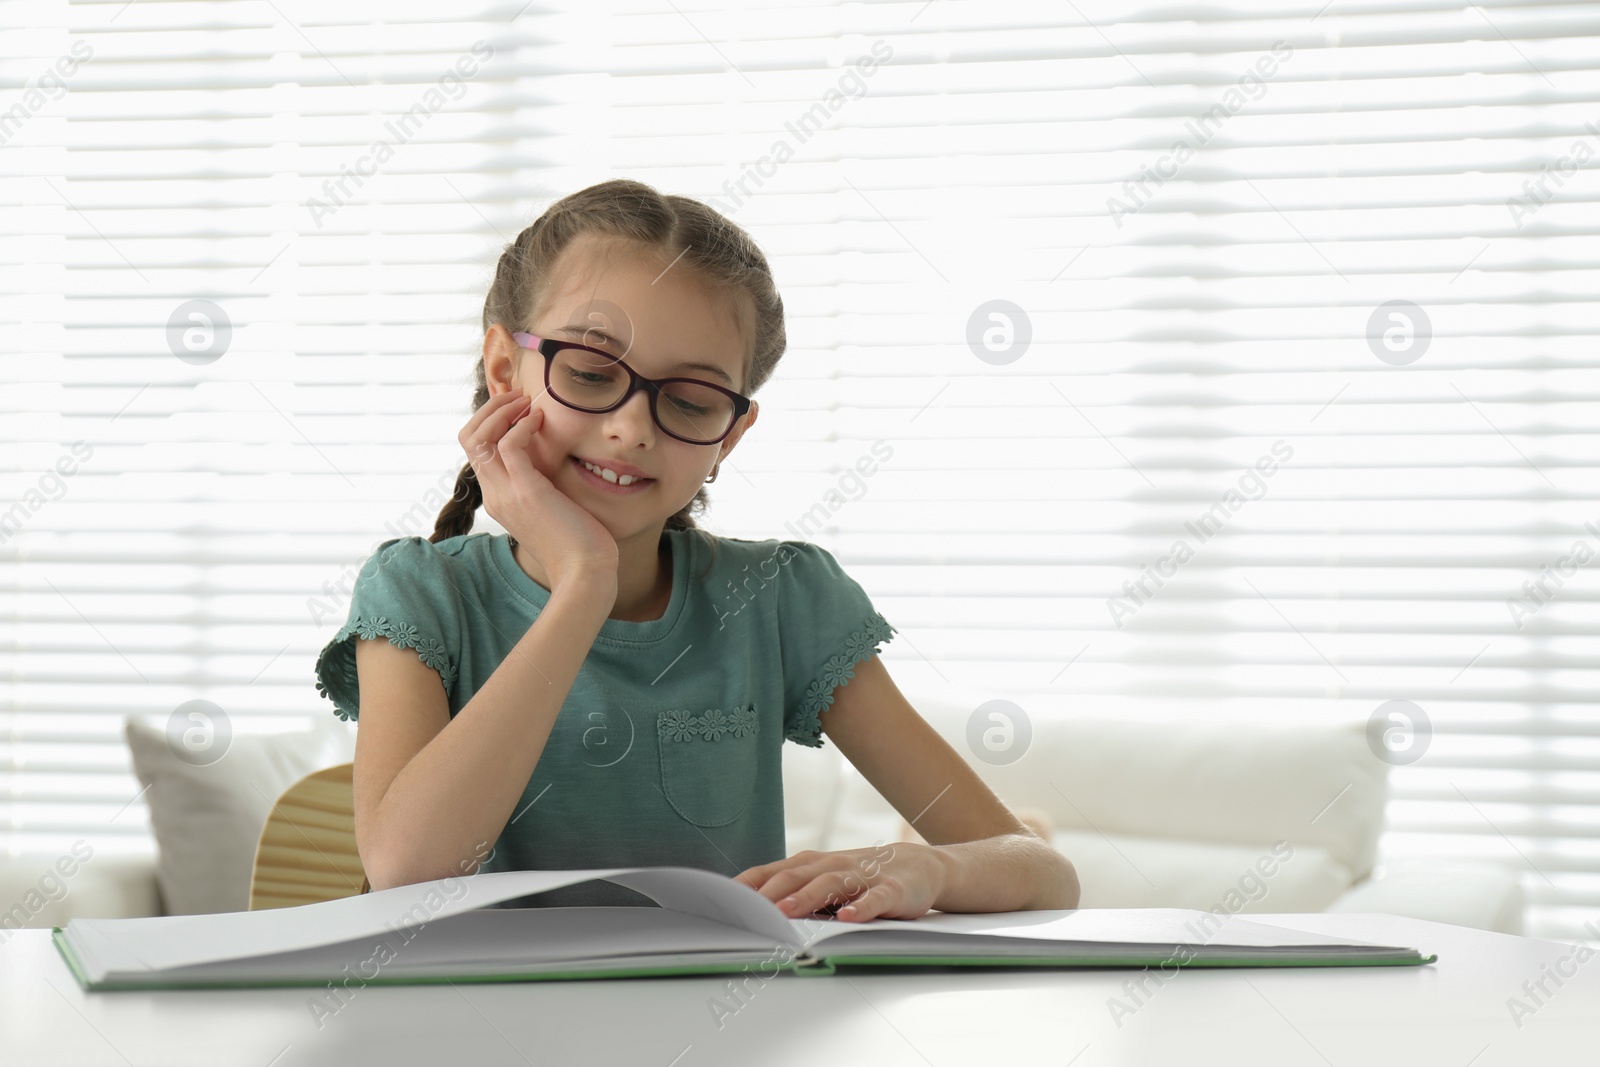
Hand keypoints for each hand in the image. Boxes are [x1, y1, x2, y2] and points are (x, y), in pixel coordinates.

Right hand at [458, 390, 619, 590]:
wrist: (586, 573)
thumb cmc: (579, 543)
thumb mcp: (552, 507)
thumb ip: (542, 484)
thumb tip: (550, 461)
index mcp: (498, 498)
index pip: (475, 449)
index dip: (490, 421)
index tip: (517, 408)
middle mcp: (495, 495)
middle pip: (468, 438)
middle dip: (490, 409)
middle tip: (519, 397)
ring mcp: (506, 493)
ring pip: (478, 437)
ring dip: (502, 410)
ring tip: (527, 402)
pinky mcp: (527, 491)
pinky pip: (509, 444)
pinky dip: (522, 424)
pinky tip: (541, 420)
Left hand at [734, 843, 945, 922]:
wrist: (918, 865)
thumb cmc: (860, 877)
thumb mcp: (825, 880)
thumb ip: (794, 892)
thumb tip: (750, 912)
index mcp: (813, 864)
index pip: (773, 872)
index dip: (748, 885)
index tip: (720, 900)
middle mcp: (834, 865)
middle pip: (797, 876)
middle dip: (771, 892)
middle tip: (749, 911)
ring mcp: (863, 876)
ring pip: (831, 884)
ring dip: (807, 898)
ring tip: (787, 913)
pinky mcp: (892, 890)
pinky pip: (875, 898)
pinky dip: (862, 907)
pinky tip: (849, 919)